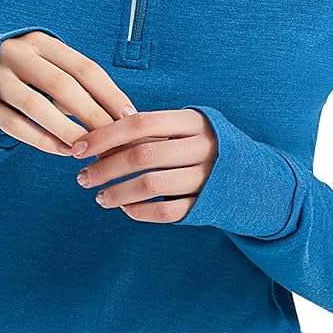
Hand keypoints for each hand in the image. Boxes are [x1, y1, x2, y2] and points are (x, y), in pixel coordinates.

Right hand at [0, 30, 136, 154]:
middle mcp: (16, 53)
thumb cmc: (26, 79)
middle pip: (63, 86)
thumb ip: (78, 85)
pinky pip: (15, 125)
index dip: (110, 93)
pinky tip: (63, 151)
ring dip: (67, 131)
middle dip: (92, 115)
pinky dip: (42, 140)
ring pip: (37, 107)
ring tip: (88, 150)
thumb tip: (122, 116)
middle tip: (114, 140)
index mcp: (41, 41)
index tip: (130, 117)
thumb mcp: (49, 69)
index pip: (84, 67)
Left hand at [71, 109, 216, 221]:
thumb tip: (98, 139)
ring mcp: (207, 177)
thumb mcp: (185, 128)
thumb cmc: (203, 146)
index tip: (78, 149)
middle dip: (105, 168)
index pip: (140, 124)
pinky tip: (125, 208)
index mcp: (193, 121)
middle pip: (142, 156)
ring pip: (151, 186)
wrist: (254, 176)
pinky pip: (167, 211)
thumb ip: (150, 131)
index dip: (105, 136)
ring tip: (99, 197)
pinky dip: (141, 211)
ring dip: (117, 193)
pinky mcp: (208, 204)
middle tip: (82, 178)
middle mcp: (202, 147)